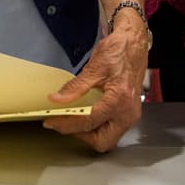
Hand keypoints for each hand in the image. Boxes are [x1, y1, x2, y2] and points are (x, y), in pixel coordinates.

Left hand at [43, 17, 146, 152]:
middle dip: (81, 136)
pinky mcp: (129, 113)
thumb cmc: (119, 51)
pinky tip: (85, 117)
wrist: (133, 44)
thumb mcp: (94, 67)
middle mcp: (128, 112)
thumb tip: (57, 100)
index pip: (89, 122)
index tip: (51, 122)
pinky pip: (112, 129)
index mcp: (119, 100)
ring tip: (72, 120)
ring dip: (89, 133)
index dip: (67, 124)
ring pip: (108, 138)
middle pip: (103, 141)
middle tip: (62, 124)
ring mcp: (130, 115)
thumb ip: (74, 87)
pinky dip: (97, 127)